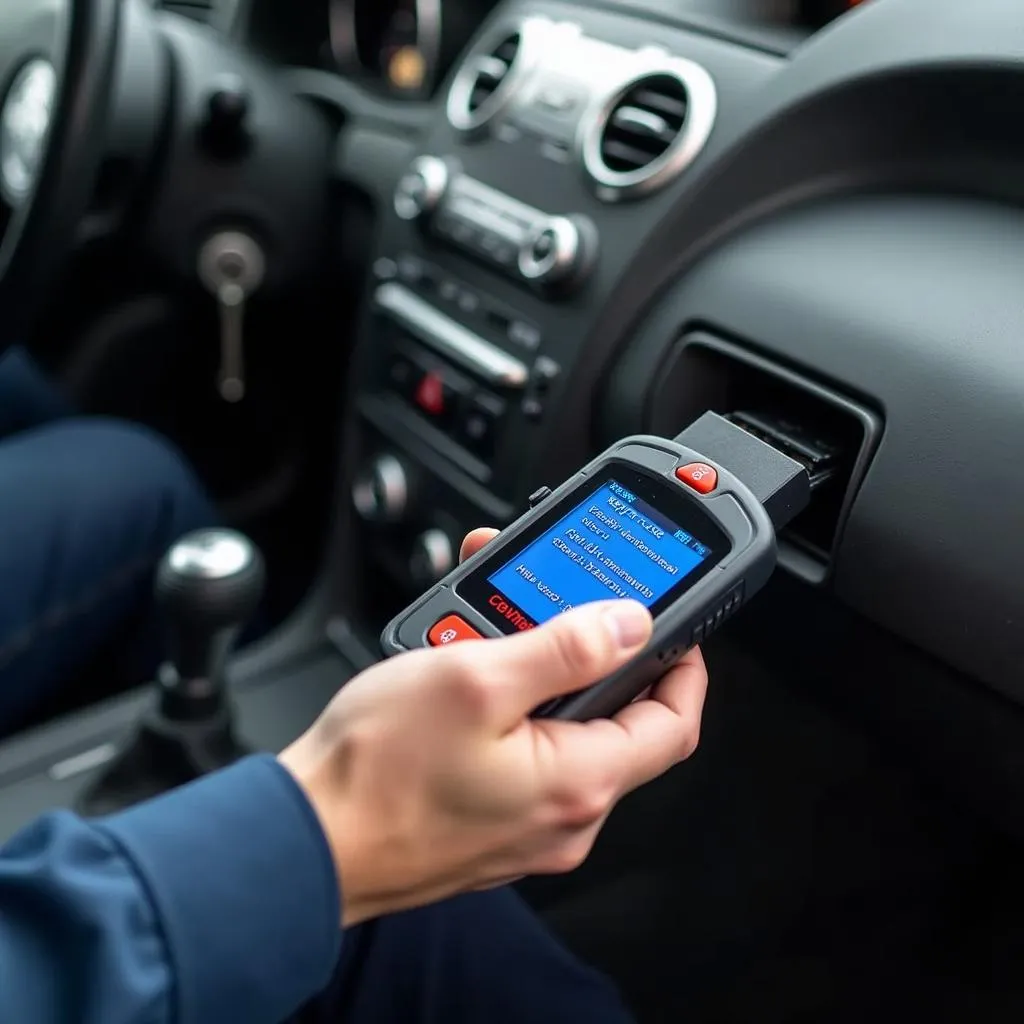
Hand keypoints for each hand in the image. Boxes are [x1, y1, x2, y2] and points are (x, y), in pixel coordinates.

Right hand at [279, 528, 707, 926]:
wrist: (303, 838)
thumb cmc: (376, 772)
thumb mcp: (478, 678)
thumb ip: (566, 647)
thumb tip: (630, 625)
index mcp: (579, 781)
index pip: (674, 721)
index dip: (682, 664)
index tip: (670, 624)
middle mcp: (564, 816)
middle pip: (616, 720)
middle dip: (590, 649)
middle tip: (556, 604)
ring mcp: (525, 825)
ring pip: (562, 730)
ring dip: (540, 671)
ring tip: (491, 628)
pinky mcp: (490, 823)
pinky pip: (523, 754)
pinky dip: (510, 707)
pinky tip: (469, 673)